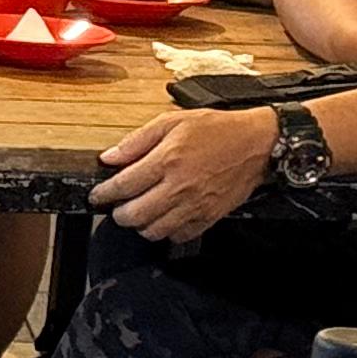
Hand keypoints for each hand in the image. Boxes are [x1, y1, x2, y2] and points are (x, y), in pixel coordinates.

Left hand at [92, 107, 279, 243]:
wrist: (258, 143)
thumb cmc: (218, 130)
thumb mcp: (172, 121)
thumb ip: (137, 141)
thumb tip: (110, 157)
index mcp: (167, 160)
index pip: (123, 187)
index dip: (103, 194)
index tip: (98, 195)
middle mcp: (179, 187)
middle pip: (134, 215)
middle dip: (119, 213)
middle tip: (118, 205)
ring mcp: (195, 205)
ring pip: (154, 231)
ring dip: (141, 224)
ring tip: (141, 211)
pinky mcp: (209, 216)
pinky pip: (179, 236)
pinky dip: (167, 232)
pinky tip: (165, 217)